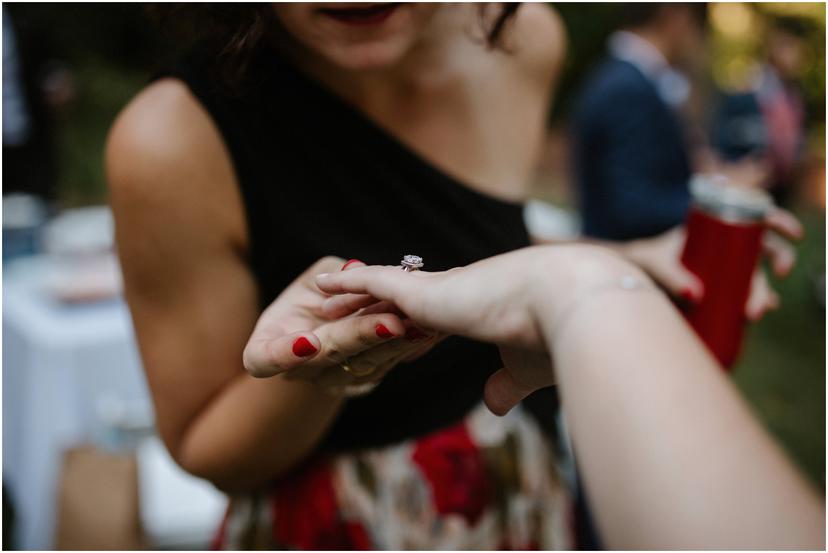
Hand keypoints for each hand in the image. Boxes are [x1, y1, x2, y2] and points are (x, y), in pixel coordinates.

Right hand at [242, 257, 435, 392]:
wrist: (326, 326)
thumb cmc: (310, 297)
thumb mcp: (309, 279)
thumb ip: (325, 275)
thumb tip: (353, 270)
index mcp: (266, 348)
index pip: (265, 360)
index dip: (284, 354)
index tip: (308, 341)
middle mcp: (299, 372)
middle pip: (328, 357)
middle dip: (359, 337)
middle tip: (389, 322)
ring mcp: (332, 381)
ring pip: (364, 364)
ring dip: (393, 344)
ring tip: (417, 324)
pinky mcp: (364, 381)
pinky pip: (385, 364)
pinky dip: (407, 346)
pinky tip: (426, 329)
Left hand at [316, 246, 640, 413]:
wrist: (573, 307)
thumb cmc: (558, 339)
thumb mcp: (526, 369)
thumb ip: (506, 383)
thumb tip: (492, 403)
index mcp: (477, 308)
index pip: (433, 309)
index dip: (409, 314)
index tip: (392, 318)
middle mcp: (454, 292)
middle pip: (400, 295)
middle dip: (370, 300)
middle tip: (341, 303)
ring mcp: (438, 289)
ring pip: (381, 289)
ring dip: (349, 293)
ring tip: (318, 291)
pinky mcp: (427, 291)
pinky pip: (373, 284)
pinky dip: (345, 284)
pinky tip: (320, 282)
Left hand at [619, 207, 802, 318]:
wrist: (630, 278)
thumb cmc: (644, 261)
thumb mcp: (654, 263)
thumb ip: (670, 276)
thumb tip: (697, 295)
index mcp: (716, 227)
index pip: (754, 217)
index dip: (780, 221)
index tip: (794, 234)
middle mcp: (726, 246)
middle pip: (765, 250)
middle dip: (778, 265)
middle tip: (773, 281)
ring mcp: (725, 268)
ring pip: (756, 277)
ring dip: (762, 294)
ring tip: (752, 314)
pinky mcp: (720, 289)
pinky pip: (743, 296)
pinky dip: (751, 305)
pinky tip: (750, 318)